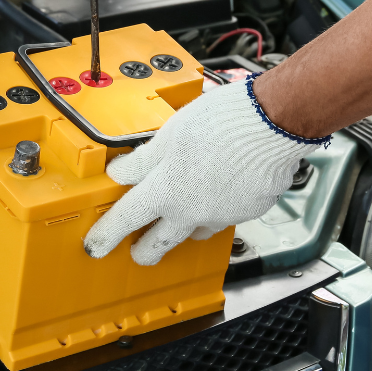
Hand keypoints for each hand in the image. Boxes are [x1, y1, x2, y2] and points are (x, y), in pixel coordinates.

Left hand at [83, 76, 329, 265]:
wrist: (274, 122)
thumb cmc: (223, 121)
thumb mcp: (171, 133)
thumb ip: (144, 159)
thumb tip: (122, 172)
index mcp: (168, 190)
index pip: (127, 219)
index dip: (107, 234)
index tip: (97, 244)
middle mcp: (193, 211)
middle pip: (161, 242)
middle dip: (145, 249)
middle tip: (138, 249)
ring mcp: (222, 215)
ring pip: (195, 230)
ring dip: (185, 225)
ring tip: (184, 208)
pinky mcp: (248, 212)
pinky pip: (225, 216)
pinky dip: (217, 206)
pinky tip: (221, 184)